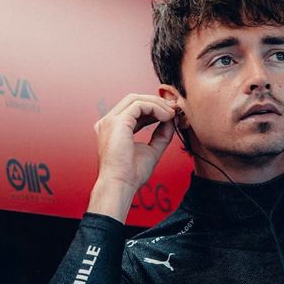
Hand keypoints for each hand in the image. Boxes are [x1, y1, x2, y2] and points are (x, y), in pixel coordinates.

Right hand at [88, 94, 175, 220]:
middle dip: (156, 102)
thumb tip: (171, 121)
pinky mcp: (117, 122)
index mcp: (113, 129)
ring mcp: (110, 120)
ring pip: (136, 99)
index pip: (134, 110)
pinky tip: (166, 117)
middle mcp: (108, 122)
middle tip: (174, 109)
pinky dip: (156, 108)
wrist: (121, 184)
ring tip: (171, 114)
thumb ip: (161, 135)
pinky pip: (139, 105)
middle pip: (134, 100)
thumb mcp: (151, 150)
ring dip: (157, 104)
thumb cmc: (131, 174)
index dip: (153, 109)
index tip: (170, 114)